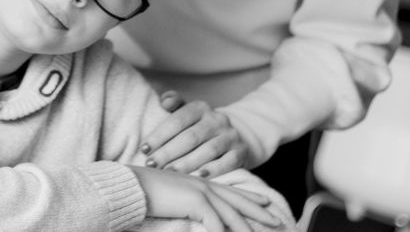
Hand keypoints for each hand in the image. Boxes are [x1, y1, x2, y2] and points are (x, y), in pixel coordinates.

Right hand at [130, 166, 283, 231]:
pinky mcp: (197, 202)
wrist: (132, 185)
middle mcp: (205, 185)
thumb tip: (196, 209)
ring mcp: (202, 192)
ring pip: (232, 216)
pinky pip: (216, 224)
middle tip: (276, 221)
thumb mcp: (172, 194)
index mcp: (200, 182)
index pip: (230, 190)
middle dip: (259, 212)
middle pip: (239, 202)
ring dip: (245, 230)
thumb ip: (186, 199)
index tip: (265, 201)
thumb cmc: (145, 191)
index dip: (250, 196)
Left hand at [140, 91, 249, 177]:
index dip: (159, 135)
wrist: (231, 137)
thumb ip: (173, 103)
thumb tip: (165, 101)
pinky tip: (199, 176)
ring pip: (208, 150)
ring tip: (169, 173)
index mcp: (200, 107)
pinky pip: (228, 162)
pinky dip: (214, 170)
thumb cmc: (198, 127)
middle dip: (168, 152)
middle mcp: (217, 119)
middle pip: (190, 137)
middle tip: (152, 165)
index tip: (144, 149)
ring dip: (186, 163)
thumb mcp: (186, 112)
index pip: (177, 120)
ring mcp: (231, 136)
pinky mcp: (241, 152)